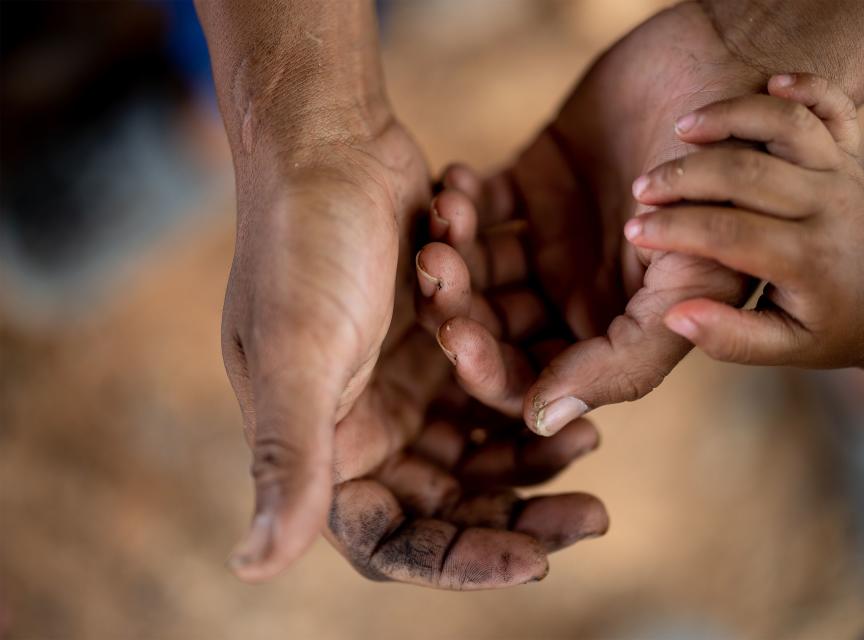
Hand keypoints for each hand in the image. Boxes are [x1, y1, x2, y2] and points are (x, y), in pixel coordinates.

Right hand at [222, 121, 606, 582]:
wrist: (328, 144)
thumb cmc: (303, 247)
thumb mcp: (297, 355)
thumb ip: (288, 461)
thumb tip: (251, 569)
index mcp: (322, 447)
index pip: (393, 540)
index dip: (461, 561)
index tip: (537, 559)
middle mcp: (362, 427)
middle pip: (450, 503)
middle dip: (519, 511)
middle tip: (592, 517)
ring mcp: (402, 384)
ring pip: (481, 447)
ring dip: (533, 449)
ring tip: (590, 436)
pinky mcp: (437, 340)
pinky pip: (493, 384)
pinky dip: (527, 385)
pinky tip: (571, 382)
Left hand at [417, 3, 763, 435]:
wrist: (730, 74)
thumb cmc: (728, 183)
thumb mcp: (691, 283)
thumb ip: (623, 362)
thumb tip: (541, 422)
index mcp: (608, 332)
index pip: (528, 377)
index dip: (484, 369)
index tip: (455, 334)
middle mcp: (572, 296)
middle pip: (487, 326)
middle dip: (452, 306)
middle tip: (434, 265)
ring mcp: (549, 242)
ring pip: (474, 269)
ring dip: (448, 249)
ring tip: (446, 215)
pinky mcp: (531, 187)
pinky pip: (477, 208)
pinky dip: (457, 201)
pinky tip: (456, 182)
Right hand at [624, 73, 863, 368]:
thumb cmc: (829, 329)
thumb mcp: (782, 348)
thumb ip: (729, 338)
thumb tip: (674, 317)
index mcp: (808, 261)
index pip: (728, 234)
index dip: (674, 230)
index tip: (634, 232)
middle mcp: (827, 208)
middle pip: (745, 173)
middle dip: (683, 177)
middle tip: (641, 188)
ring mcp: (840, 173)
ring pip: (785, 124)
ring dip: (729, 117)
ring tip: (681, 128)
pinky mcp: (846, 153)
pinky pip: (831, 104)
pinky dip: (803, 86)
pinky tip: (767, 82)